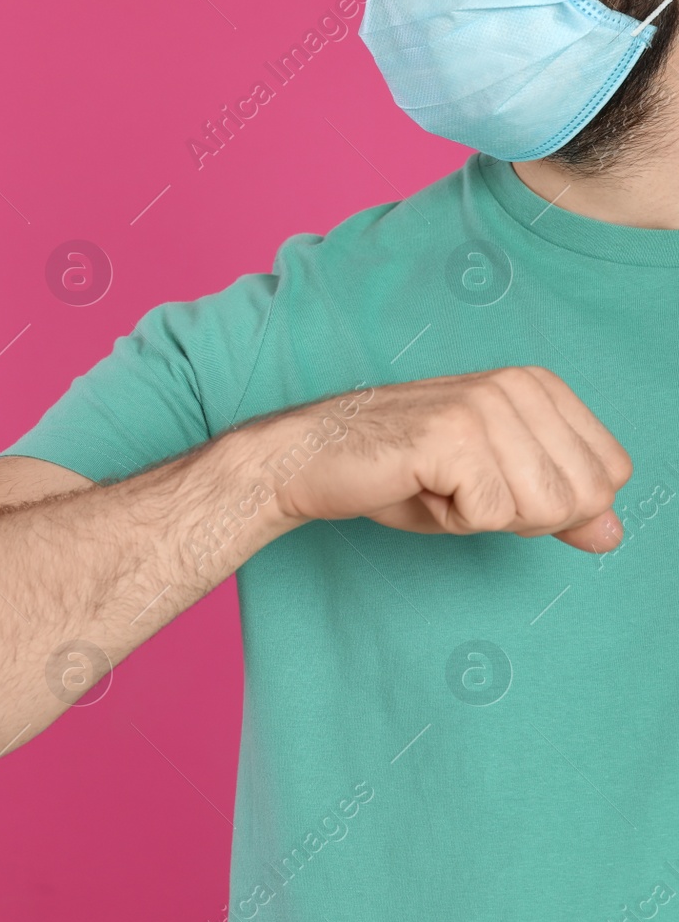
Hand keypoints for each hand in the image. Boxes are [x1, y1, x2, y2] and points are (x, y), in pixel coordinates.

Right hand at [258, 366, 632, 552]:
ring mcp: (486, 406)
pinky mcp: (453, 435)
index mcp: (538, 386)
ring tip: (437, 486)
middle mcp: (518, 386)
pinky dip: (451, 520)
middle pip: (583, 497)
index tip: (490, 485)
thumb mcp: (493, 489)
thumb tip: (612, 535)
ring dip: (484, 518)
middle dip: (522, 516)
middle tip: (461, 489)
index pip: (609, 474)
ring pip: (542, 509)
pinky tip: (418, 487)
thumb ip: (559, 506)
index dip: (553, 505)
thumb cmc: (395, 472)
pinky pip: (490, 514)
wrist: (309, 460)